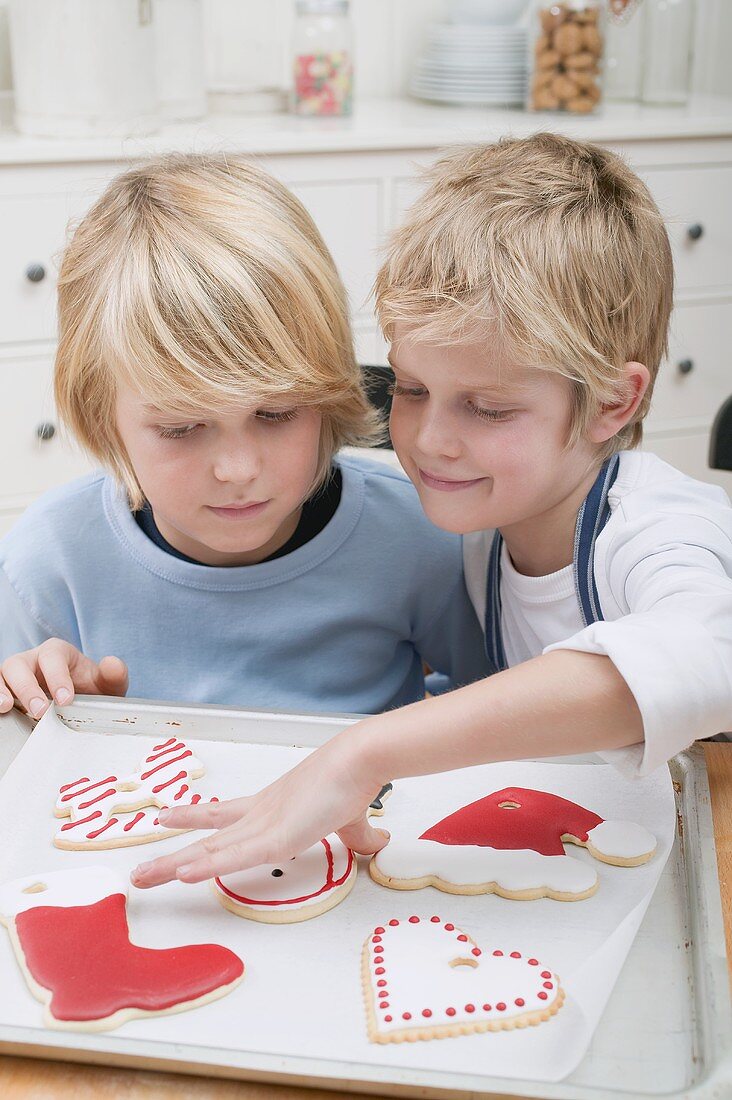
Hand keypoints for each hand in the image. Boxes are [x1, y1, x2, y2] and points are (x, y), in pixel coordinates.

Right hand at [0, 639, 127, 718]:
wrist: (81, 702)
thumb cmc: (90, 689)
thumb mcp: (106, 684)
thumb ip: (114, 674)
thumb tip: (112, 663)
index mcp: (57, 652)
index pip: (52, 657)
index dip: (57, 677)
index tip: (66, 700)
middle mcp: (32, 660)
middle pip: (19, 664)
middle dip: (27, 687)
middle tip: (40, 710)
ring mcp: (15, 676)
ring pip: (1, 675)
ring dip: (1, 691)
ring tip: (6, 707)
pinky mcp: (7, 690)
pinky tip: (1, 712)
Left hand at [131, 727, 389, 888]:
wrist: (358, 761)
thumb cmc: (353, 782)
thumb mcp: (350, 819)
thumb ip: (356, 836)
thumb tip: (374, 843)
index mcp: (272, 809)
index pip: (224, 815)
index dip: (195, 818)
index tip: (167, 817)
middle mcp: (259, 815)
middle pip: (207, 841)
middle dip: (172, 858)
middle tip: (140, 871)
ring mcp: (264, 826)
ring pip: (210, 853)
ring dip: (174, 867)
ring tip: (141, 879)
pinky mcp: (276, 838)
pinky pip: (235, 858)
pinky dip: (208, 866)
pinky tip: (183, 873)